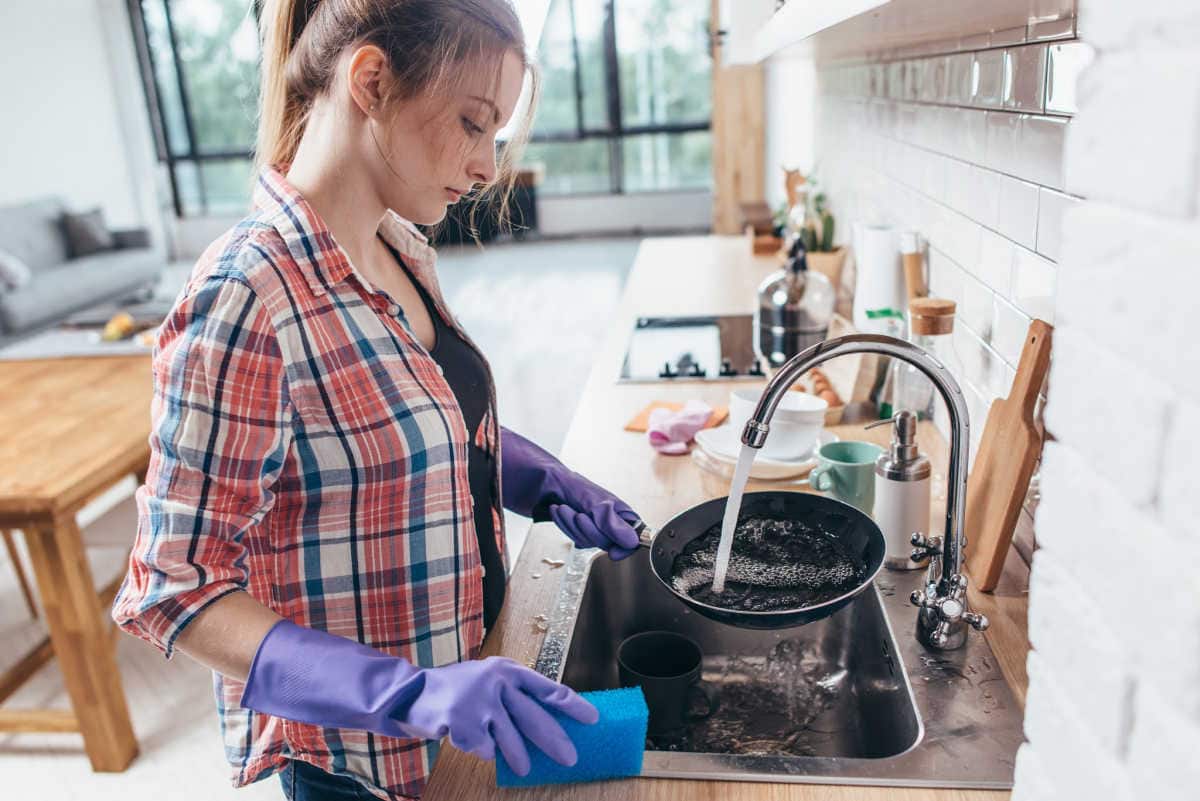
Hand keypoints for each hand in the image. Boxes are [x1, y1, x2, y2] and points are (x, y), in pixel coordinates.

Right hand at [241, 621, 597, 775]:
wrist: (413, 693)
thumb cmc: (458, 689)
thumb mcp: (488, 681)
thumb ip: (515, 696)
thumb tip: (552, 719)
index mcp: (508, 670)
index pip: (549, 688)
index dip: (573, 706)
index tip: (593, 719)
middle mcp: (497, 681)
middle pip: (536, 719)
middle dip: (556, 742)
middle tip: (571, 758)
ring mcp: (480, 701)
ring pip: (512, 740)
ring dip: (520, 757)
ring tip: (526, 768)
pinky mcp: (463, 721)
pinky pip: (485, 748)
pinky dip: (482, 751)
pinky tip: (469, 741)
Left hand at [500, 427, 640, 559]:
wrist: (538, 481)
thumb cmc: (567, 482)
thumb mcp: (593, 501)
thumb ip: (611, 521)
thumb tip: (631, 540)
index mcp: (619, 509)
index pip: (634, 535)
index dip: (625, 546)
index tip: (615, 552)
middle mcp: (609, 518)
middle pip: (608, 542)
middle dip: (589, 530)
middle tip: (579, 515)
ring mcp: (592, 525)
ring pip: (590, 542)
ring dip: (573, 527)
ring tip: (565, 509)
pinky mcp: (577, 529)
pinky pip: (576, 539)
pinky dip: (565, 527)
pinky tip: (559, 512)